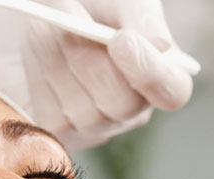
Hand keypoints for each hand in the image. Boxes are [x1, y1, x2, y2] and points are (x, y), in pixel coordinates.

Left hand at [0, 0, 193, 149]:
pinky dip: (42, 78)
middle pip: (120, 104)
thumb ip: (143, 19)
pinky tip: (42, 54)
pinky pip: (52, 116)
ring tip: (51, 27)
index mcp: (161, 73)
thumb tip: (160, 48)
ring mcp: (95, 126)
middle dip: (88, 57)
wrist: (41, 14)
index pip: (172, 92)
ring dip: (60, 60)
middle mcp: (132, 109)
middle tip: (68, 11)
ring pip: (82, 110)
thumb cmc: (90, 3)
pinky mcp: (59, 131)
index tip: (121, 40)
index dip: (150, 73)